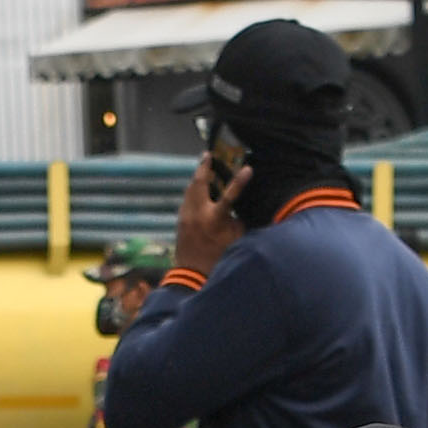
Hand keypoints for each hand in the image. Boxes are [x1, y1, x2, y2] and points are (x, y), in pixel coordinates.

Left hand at [172, 159, 246, 276]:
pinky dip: (192, 191)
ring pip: (190, 189)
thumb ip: (237, 220)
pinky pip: (186, 199)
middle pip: (199, 183)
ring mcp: (186, 215)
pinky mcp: (179, 220)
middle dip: (204, 167)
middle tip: (207, 154)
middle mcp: (197, 214)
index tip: (248, 168)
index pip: (230, 195)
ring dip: (197, 177)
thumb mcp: (234, 239)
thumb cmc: (217, 257)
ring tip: (203, 167)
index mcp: (214, 219)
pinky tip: (197, 189)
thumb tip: (238, 207)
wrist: (192, 273)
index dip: (239, 181)